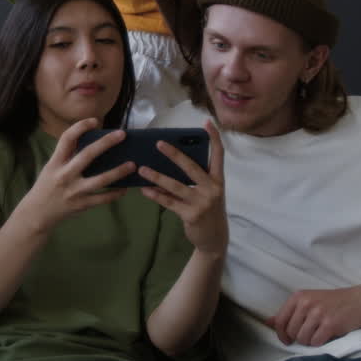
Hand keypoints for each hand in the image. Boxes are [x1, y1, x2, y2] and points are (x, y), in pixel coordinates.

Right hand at [16, 118, 132, 233]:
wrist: (37, 213)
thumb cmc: (46, 186)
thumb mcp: (51, 168)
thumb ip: (67, 155)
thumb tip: (91, 140)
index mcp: (56, 163)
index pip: (67, 139)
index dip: (80, 127)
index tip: (94, 121)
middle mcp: (65, 175)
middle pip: (88, 155)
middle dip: (106, 143)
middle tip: (122, 134)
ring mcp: (75, 191)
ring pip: (101, 179)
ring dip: (119, 171)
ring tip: (132, 165)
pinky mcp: (82, 204)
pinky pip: (103, 198)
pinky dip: (115, 193)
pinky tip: (125, 188)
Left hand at [139, 120, 227, 255]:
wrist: (215, 238)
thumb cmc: (208, 209)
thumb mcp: (208, 192)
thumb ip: (197, 178)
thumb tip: (171, 161)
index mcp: (218, 180)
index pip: (218, 155)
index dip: (214, 138)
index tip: (206, 123)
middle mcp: (212, 189)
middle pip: (191, 167)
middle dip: (174, 154)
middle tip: (158, 143)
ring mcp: (202, 202)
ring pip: (176, 186)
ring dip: (157, 176)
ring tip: (141, 169)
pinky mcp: (191, 215)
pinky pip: (169, 202)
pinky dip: (156, 195)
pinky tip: (144, 189)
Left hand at [267, 285, 360, 346]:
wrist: (360, 300)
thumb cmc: (332, 302)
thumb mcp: (308, 301)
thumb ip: (288, 312)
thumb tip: (268, 322)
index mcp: (298, 297)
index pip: (280, 321)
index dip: (281, 334)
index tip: (287, 340)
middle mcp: (306, 303)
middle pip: (291, 332)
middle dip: (298, 338)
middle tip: (310, 334)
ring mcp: (318, 313)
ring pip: (303, 339)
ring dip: (310, 341)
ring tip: (319, 334)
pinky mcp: (330, 324)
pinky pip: (316, 342)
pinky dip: (320, 343)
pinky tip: (326, 336)